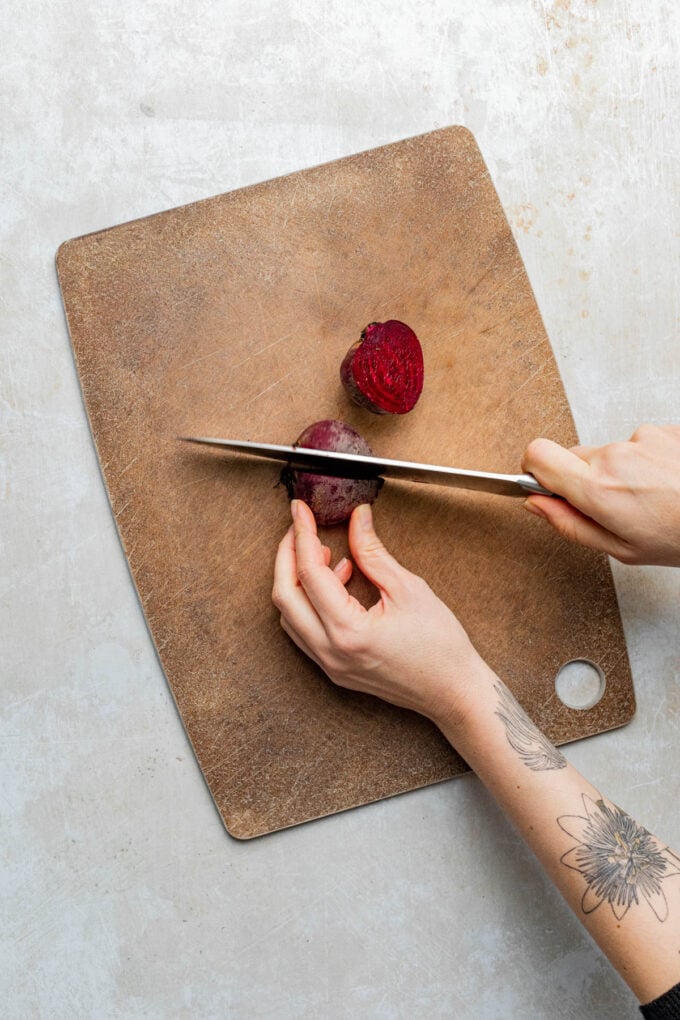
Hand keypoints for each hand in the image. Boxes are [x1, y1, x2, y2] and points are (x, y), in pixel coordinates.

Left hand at [272, 500, 489, 725]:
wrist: (453, 691)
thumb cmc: (440, 647)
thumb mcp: (408, 589)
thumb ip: (373, 552)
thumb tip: (357, 519)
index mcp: (348, 632)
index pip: (309, 573)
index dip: (302, 535)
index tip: (300, 510)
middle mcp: (330, 652)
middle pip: (285, 596)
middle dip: (287, 555)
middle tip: (300, 527)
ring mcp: (329, 664)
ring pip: (290, 615)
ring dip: (297, 580)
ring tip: (326, 555)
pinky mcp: (334, 669)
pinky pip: (305, 631)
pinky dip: (309, 602)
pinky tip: (336, 582)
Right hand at [522, 425, 679, 565]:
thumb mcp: (621, 549)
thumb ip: (569, 524)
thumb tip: (536, 504)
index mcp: (598, 488)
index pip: (537, 454)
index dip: (534, 469)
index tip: (543, 484)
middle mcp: (615, 455)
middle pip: (574, 456)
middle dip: (584, 478)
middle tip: (614, 505)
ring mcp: (642, 438)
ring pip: (610, 451)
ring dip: (622, 472)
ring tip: (652, 497)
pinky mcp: (664, 430)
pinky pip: (641, 444)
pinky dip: (649, 462)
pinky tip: (668, 483)